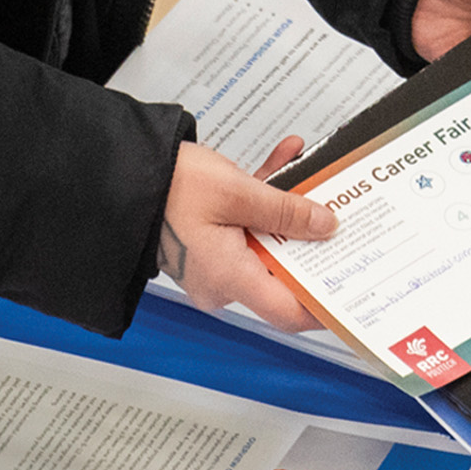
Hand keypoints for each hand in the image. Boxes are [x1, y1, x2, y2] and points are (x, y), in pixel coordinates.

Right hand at [160, 137, 333, 331]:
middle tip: (343, 212)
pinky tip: (284, 158)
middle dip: (313, 235)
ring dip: (290, 205)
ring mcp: (215, 262)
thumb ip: (286, 209)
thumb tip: (326, 226)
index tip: (352, 290)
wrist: (118, 171)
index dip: (323, 304)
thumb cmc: (167, 187)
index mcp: (229, 279)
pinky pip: (248, 224)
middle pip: (284, 269)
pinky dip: (266, 197)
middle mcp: (222, 280)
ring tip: (310, 168)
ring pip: (269, 239)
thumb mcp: (236, 192)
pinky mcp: (209, 241)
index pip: (289, 311)